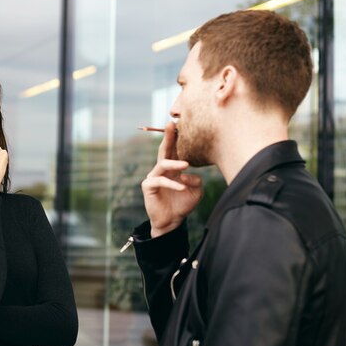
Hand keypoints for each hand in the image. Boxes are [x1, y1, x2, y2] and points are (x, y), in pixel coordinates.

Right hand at [141, 121, 202, 237]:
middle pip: (164, 149)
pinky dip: (172, 183)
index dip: (176, 137)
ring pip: (163, 164)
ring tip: (186, 165)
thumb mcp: (196, 191)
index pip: (175, 150)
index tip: (180, 124)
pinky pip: (160, 180)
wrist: (172, 221)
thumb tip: (188, 173)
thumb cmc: (183, 204)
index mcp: (173, 168)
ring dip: (175, 163)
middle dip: (167, 136)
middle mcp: (162, 170)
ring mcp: (154, 176)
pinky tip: (181, 187)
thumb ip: (196, 180)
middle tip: (170, 124)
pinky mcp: (148, 186)